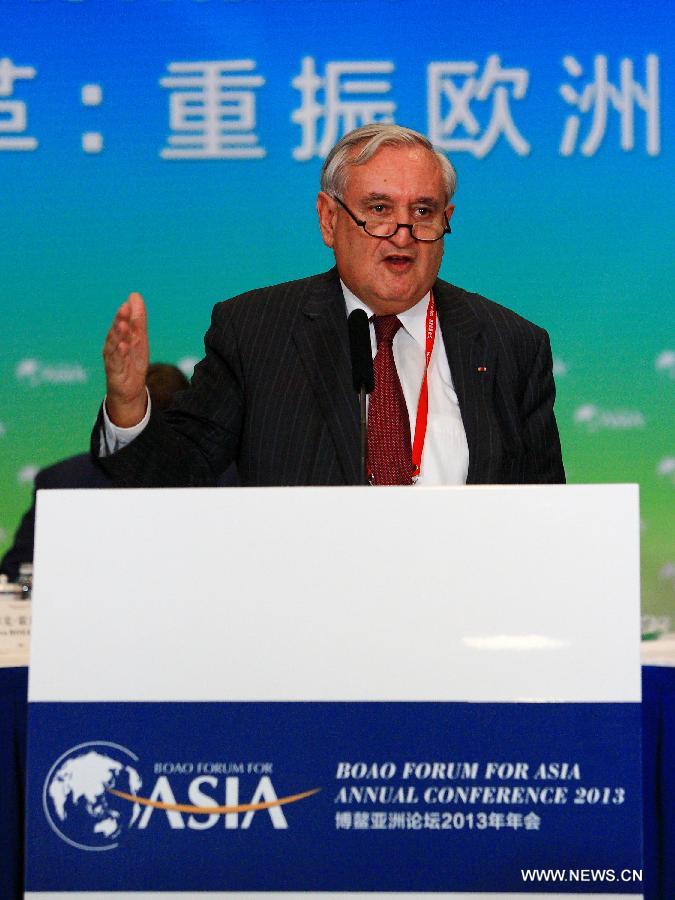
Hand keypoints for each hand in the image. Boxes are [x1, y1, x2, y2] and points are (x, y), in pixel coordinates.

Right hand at [102, 292, 149, 426]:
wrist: (130, 389)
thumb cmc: (133, 361)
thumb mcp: (139, 339)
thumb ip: (137, 319)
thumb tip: (135, 295)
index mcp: (120, 336)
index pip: (122, 322)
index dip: (125, 314)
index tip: (129, 304)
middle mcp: (113, 345)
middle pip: (116, 331)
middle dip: (120, 320)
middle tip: (124, 310)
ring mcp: (113, 358)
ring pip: (114, 345)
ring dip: (118, 335)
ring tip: (122, 325)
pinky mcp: (114, 372)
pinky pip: (117, 361)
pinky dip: (120, 354)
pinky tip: (123, 346)